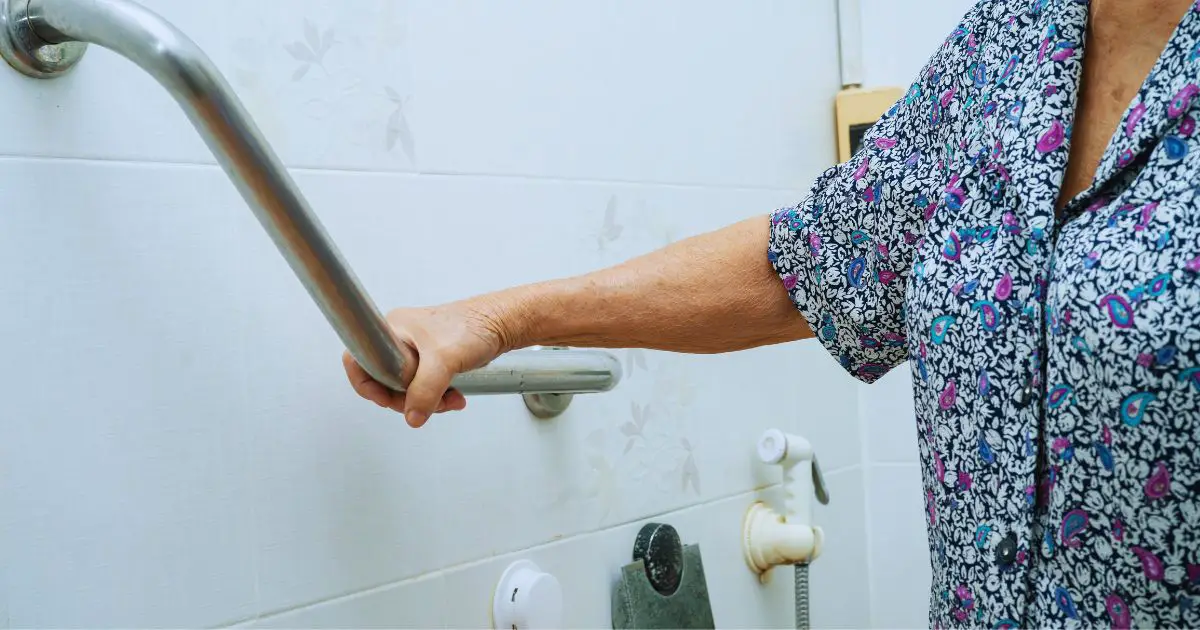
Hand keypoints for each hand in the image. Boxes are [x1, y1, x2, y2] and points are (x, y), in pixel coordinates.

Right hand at [342, 299, 512, 426]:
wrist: (502, 324)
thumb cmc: (473, 327)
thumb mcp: (444, 361)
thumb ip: (425, 390)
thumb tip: (412, 416)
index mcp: (392, 329)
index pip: (359, 359)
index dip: (367, 384)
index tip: (385, 399)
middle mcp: (399, 338)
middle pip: (383, 380)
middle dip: (406, 399)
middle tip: (426, 405)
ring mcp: (415, 350)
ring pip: (406, 387)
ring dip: (426, 401)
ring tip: (449, 400)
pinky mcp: (431, 360)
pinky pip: (423, 386)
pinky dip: (437, 396)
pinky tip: (454, 397)